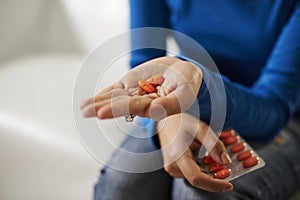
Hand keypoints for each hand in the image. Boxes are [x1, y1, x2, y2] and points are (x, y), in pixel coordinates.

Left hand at [80, 56, 202, 120]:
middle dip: (103, 107)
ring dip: (98, 103)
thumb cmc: (187, 84)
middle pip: (120, 105)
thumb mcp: (184, 93)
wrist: (182, 72)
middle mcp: (141, 102)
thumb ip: (170, 104)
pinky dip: (102, 95)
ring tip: (84, 108)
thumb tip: (154, 111)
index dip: (118, 109)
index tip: (101, 113)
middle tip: (86, 111)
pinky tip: (90, 102)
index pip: (134, 107)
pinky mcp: (130, 84)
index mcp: (154, 106)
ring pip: (114, 98)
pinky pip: (114, 90)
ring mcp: (134, 93)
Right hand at [157, 113, 232, 191]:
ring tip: (216, 156)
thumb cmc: (182, 122)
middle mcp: (172, 166)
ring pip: (197, 177)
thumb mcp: (201, 128)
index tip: (230, 185)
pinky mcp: (174, 169)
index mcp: (177, 155)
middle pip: (199, 179)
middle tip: (228, 164)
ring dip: (210, 171)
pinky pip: (192, 173)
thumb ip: (214, 145)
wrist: (165, 121)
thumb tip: (226, 162)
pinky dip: (203, 168)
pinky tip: (206, 157)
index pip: (196, 178)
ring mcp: (172, 169)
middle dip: (216, 176)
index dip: (214, 184)